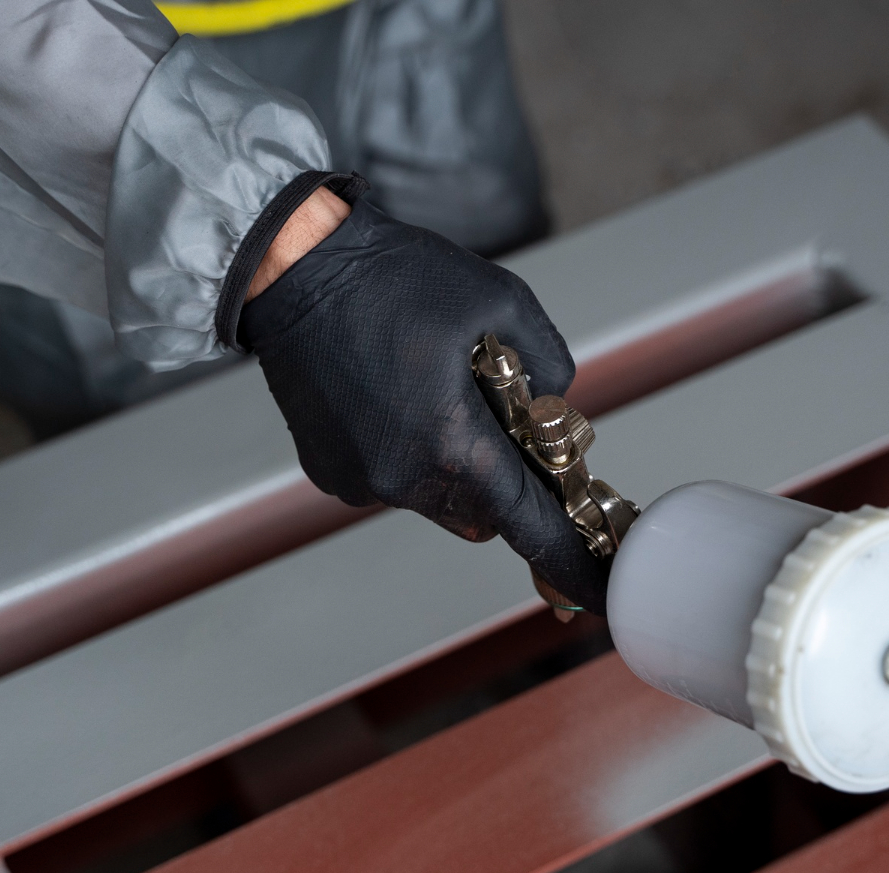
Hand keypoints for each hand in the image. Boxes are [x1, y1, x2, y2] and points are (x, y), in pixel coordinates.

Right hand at [238, 195, 608, 613]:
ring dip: (454, 463)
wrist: (292, 267)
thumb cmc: (390, 277)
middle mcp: (402, 478)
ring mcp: (360, 481)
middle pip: (485, 513)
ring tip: (438, 391)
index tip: (596, 589)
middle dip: (506, 480)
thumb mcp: (502, 301)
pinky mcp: (331, 473)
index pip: (528, 524)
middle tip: (507, 420)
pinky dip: (410, 453)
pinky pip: (394, 481)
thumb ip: (550, 361)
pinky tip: (397, 395)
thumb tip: (556, 401)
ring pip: (439, 499)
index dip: (569, 559)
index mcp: (450, 445)